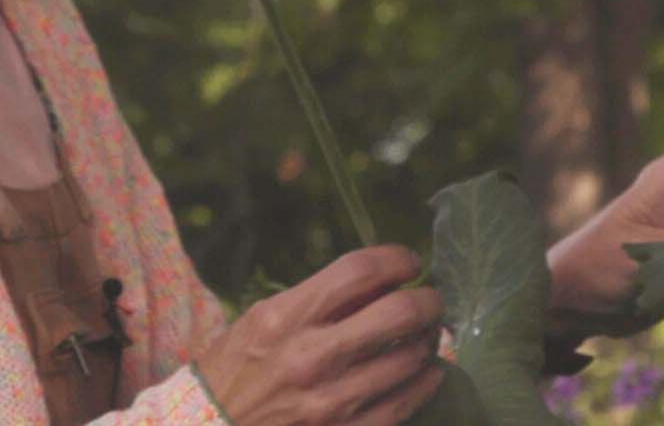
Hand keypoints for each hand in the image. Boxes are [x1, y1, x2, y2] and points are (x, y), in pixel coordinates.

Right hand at [196, 244, 445, 425]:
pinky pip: (404, 404)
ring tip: (425, 335)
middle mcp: (312, 356)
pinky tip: (425, 372)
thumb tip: (377, 283)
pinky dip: (424, 383)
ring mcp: (331, 401)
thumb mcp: (262, 321)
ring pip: (411, 359)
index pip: (361, 271)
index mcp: (286, 317)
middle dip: (428, 301)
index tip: (410, 263)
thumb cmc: (233, 372)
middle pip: (399, 313)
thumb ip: (317, 301)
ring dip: (428, 341)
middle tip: (430, 300)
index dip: (397, 260)